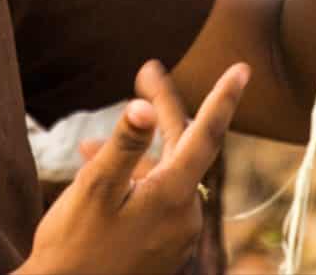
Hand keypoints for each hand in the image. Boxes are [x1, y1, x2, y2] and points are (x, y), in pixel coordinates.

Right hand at [19, 61, 248, 274]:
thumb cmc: (74, 245)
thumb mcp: (94, 188)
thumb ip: (124, 146)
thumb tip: (145, 108)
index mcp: (173, 196)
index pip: (206, 134)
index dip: (223, 97)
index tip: (241, 68)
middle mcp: (185, 216)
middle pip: (183, 148)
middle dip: (161, 111)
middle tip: (145, 72)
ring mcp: (176, 234)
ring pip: (166, 173)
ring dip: (136, 152)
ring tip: (87, 146)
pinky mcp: (164, 247)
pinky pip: (158, 198)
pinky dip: (135, 178)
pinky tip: (100, 177)